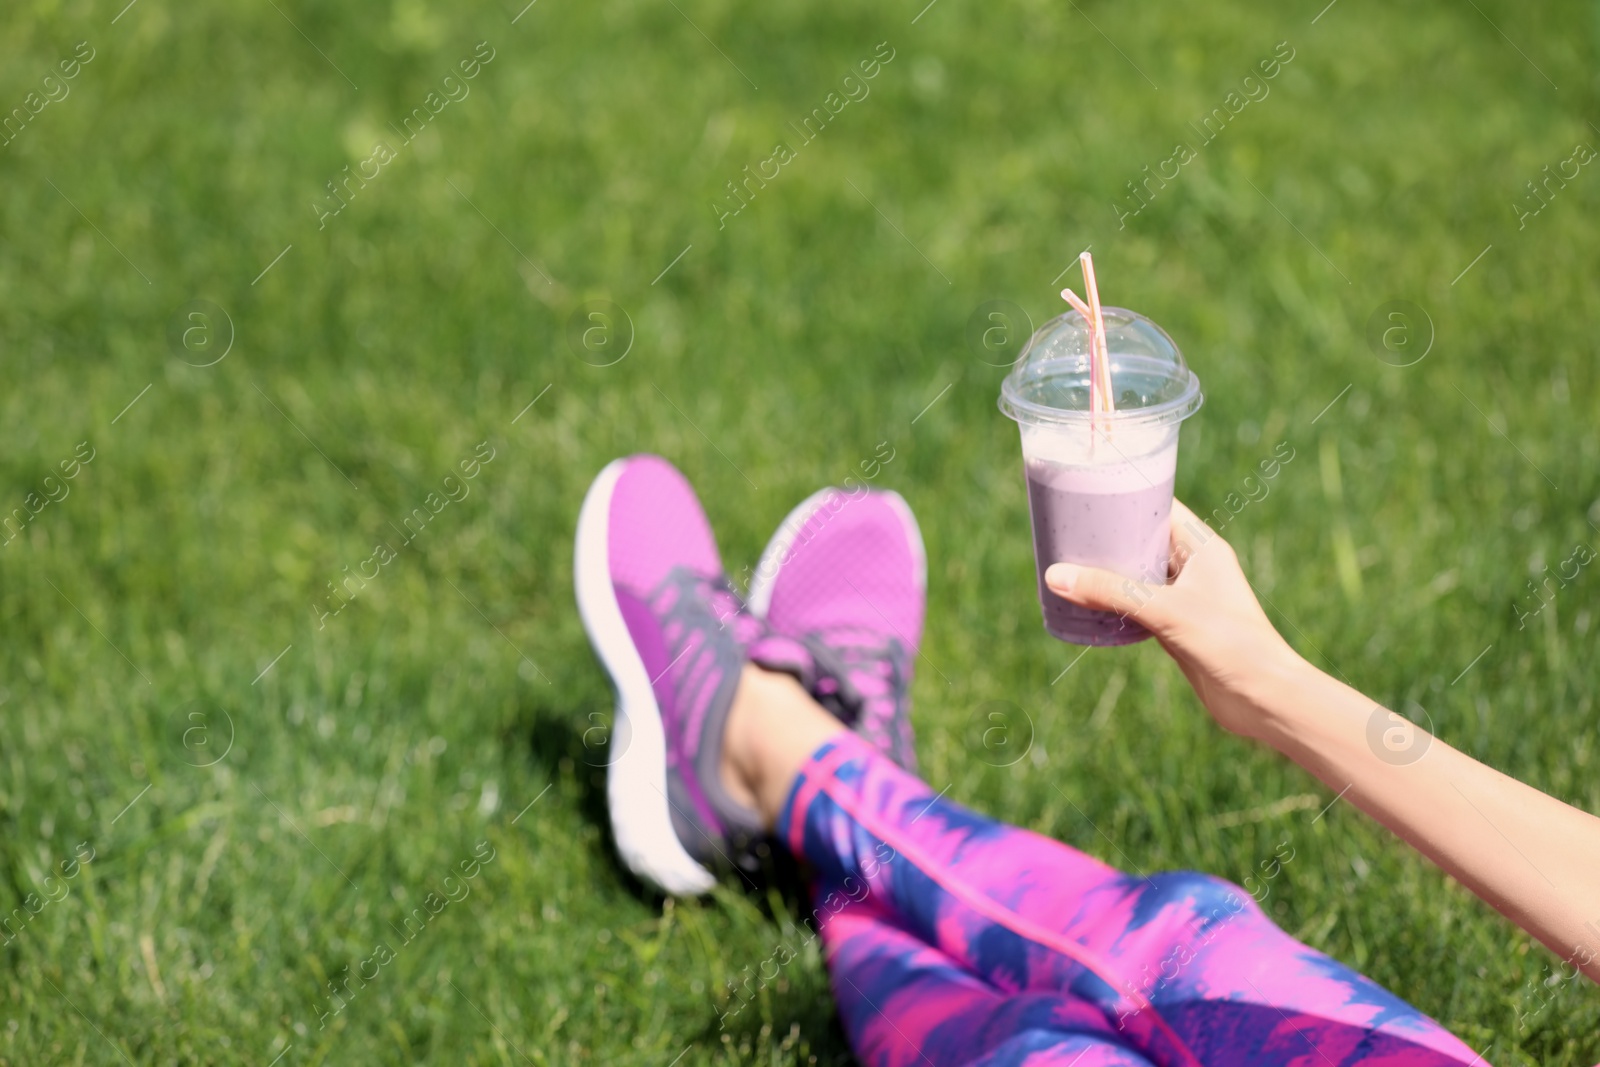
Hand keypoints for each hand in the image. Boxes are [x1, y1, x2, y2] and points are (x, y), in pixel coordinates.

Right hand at [1044, 500, 1302, 738]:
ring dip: (1108, 571)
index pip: (1160, 507)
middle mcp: (1195, 566)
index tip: (1087, 491)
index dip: (1126, 496)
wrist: (1263, 697)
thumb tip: (1055, 576)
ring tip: (1068, 563)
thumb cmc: (1227, 643)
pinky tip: (1087, 604)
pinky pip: (1138, 605)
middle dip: (1108, 537)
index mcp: (1202, 547)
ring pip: (1138, 574)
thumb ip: (1111, 591)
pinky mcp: (1178, 626)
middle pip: (1144, 540)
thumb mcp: (1164, 610)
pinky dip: (1114, 602)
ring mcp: (1186, 597)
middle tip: (1065, 530)